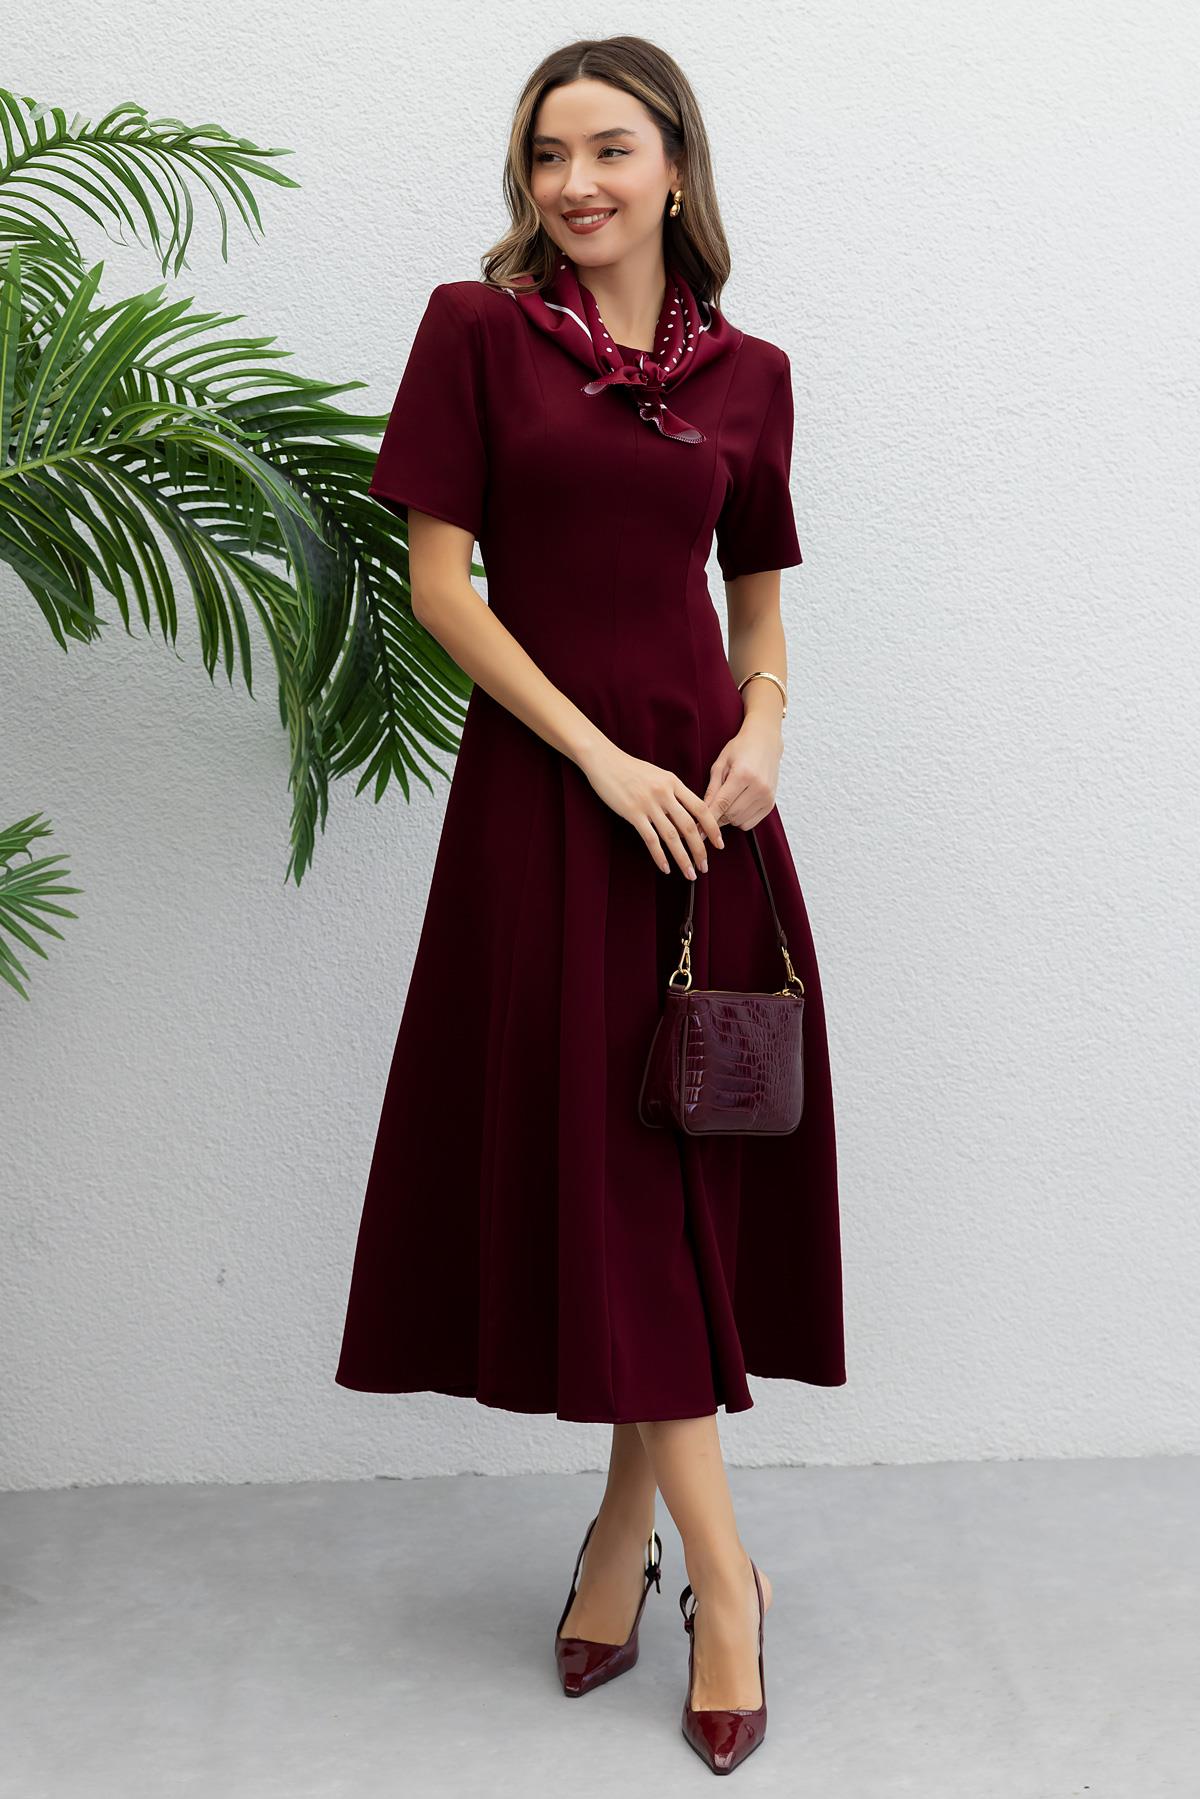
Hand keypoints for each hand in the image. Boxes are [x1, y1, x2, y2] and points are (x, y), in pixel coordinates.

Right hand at [579, 742, 725, 877]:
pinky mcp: (632, 813)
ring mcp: (648, 804)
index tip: (719, 844)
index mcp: (674, 782)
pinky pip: (650, 839)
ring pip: (672, 836)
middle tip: (705, 866)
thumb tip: (687, 815)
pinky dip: (659, 856)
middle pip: (689, 826)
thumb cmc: (631, 769)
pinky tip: (665, 868)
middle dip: (700, 850)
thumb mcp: (659, 775)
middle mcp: (664, 793)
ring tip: (690, 873)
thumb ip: (674, 792)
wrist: (605, 761)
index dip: (713, 828)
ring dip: (683, 858)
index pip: (700, 808)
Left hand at [702, 714, 783, 829]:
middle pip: (730, 815)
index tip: (697, 830)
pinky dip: (740, 819)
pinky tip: (738, 805)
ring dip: (728, 818)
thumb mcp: (720, 764)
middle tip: (711, 809)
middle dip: (717, 817)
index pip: (722, 804)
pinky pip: (750, 823)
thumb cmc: (741, 748)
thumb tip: (702, 812)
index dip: (708, 819)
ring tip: (727, 801)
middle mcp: (758, 787)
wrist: (765, 742)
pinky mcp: (771, 803)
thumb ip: (712, 789)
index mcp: (743, 775)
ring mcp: (767, 796)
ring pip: (739, 821)